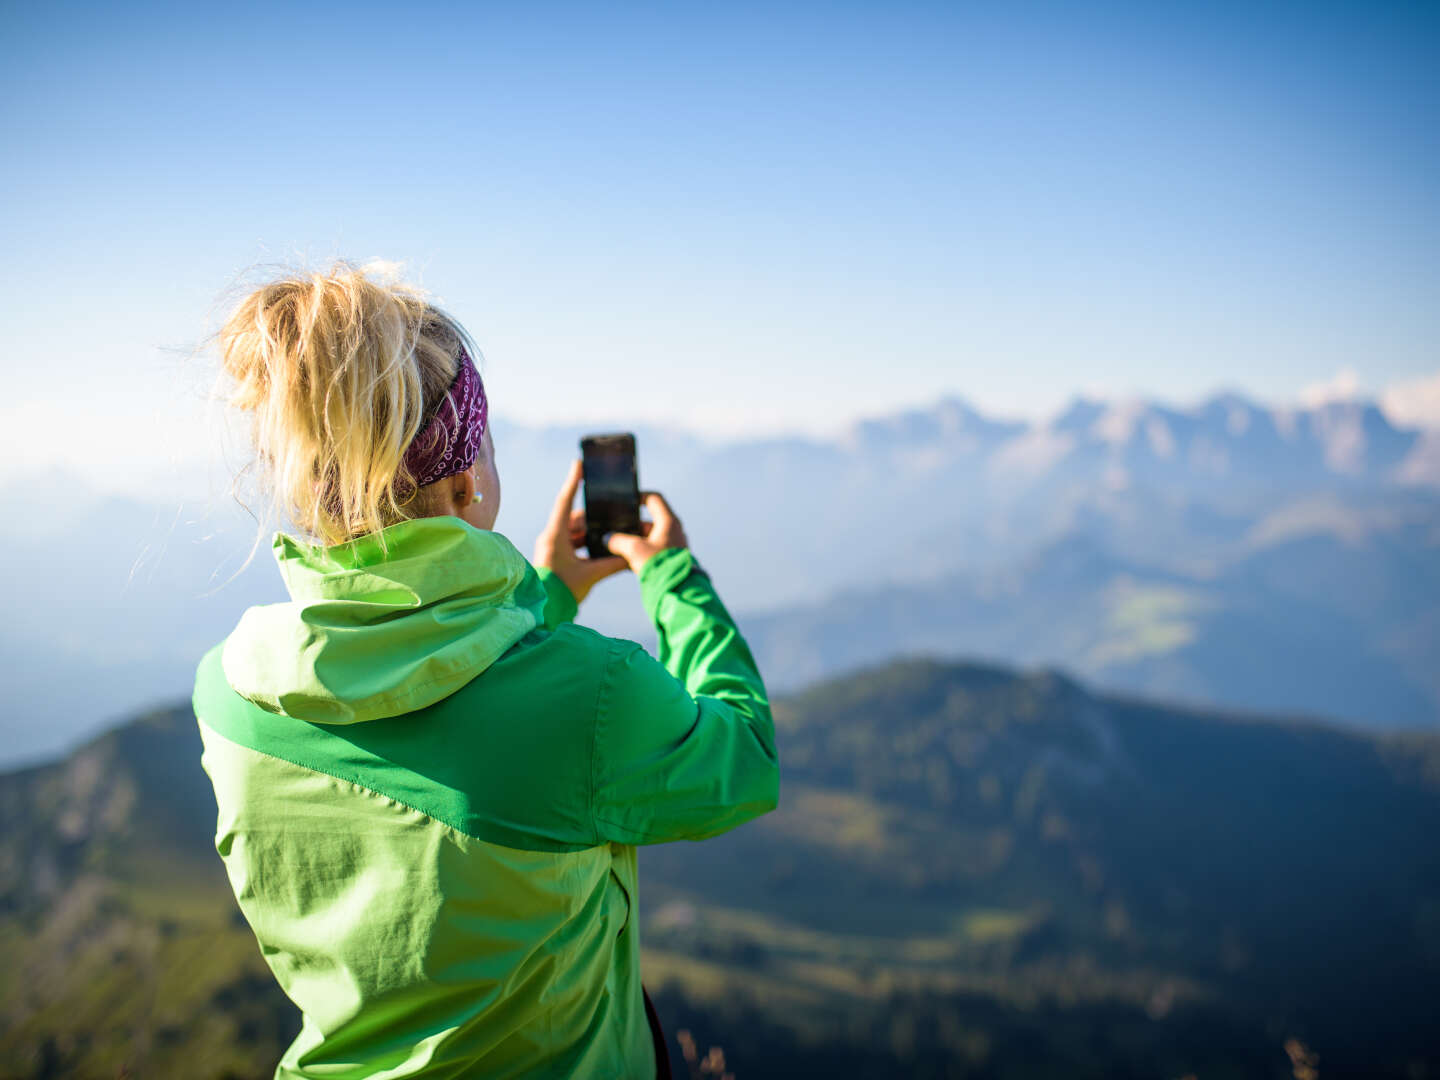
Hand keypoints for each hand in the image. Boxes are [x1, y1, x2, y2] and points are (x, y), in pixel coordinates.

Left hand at [532, 459, 626, 604]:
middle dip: (593, 517)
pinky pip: (571, 543)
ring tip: (608, 533)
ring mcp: (550, 547)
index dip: (573, 482)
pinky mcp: (553, 557)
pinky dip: (585, 543)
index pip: (566, 502)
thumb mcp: (590, 575)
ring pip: (573, 532)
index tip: (579, 464)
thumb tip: (632, 557)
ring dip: (590, 532)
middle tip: (609, 512)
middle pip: (574, 519)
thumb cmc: (561, 591)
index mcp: (555, 535)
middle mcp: (550, 538)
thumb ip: (612, 564)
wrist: (542, 610)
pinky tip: (600, 548)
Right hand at [606, 491, 689, 574]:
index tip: (625, 501)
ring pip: (649, 537)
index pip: (654, 499)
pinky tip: (626, 559)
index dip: (639, 496)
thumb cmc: (660, 566)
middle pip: (649, 521)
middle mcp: (673, 531)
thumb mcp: (635, 550)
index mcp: (668, 522)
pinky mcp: (669, 559)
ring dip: (634, 540)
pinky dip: (640, 552)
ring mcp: (672, 545)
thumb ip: (619, 541)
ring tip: (617, 545)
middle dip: (630, 525)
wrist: (678, 591)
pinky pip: (652, 550)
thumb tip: (608, 539)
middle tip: (614, 528)